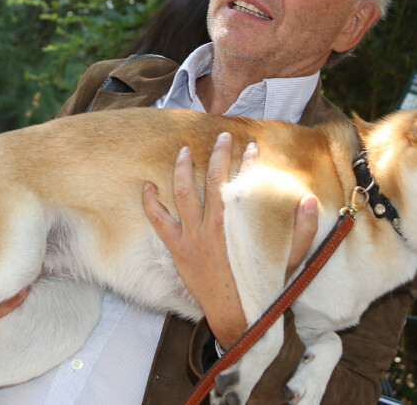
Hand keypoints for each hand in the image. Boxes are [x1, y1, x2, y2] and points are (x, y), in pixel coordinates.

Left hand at [142, 133, 317, 348]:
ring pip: (182, 193)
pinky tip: (147, 186)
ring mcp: (192, 237)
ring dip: (182, 168)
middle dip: (218, 154)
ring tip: (184, 150)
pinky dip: (150, 203)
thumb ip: (303, 232)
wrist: (236, 318)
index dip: (247, 161)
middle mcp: (212, 226)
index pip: (242, 182)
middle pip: (213, 180)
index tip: (251, 146)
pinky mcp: (177, 249)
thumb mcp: (291, 262)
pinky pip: (158, 221)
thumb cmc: (262, 288)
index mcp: (238, 226)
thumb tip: (309, 201)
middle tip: (223, 137)